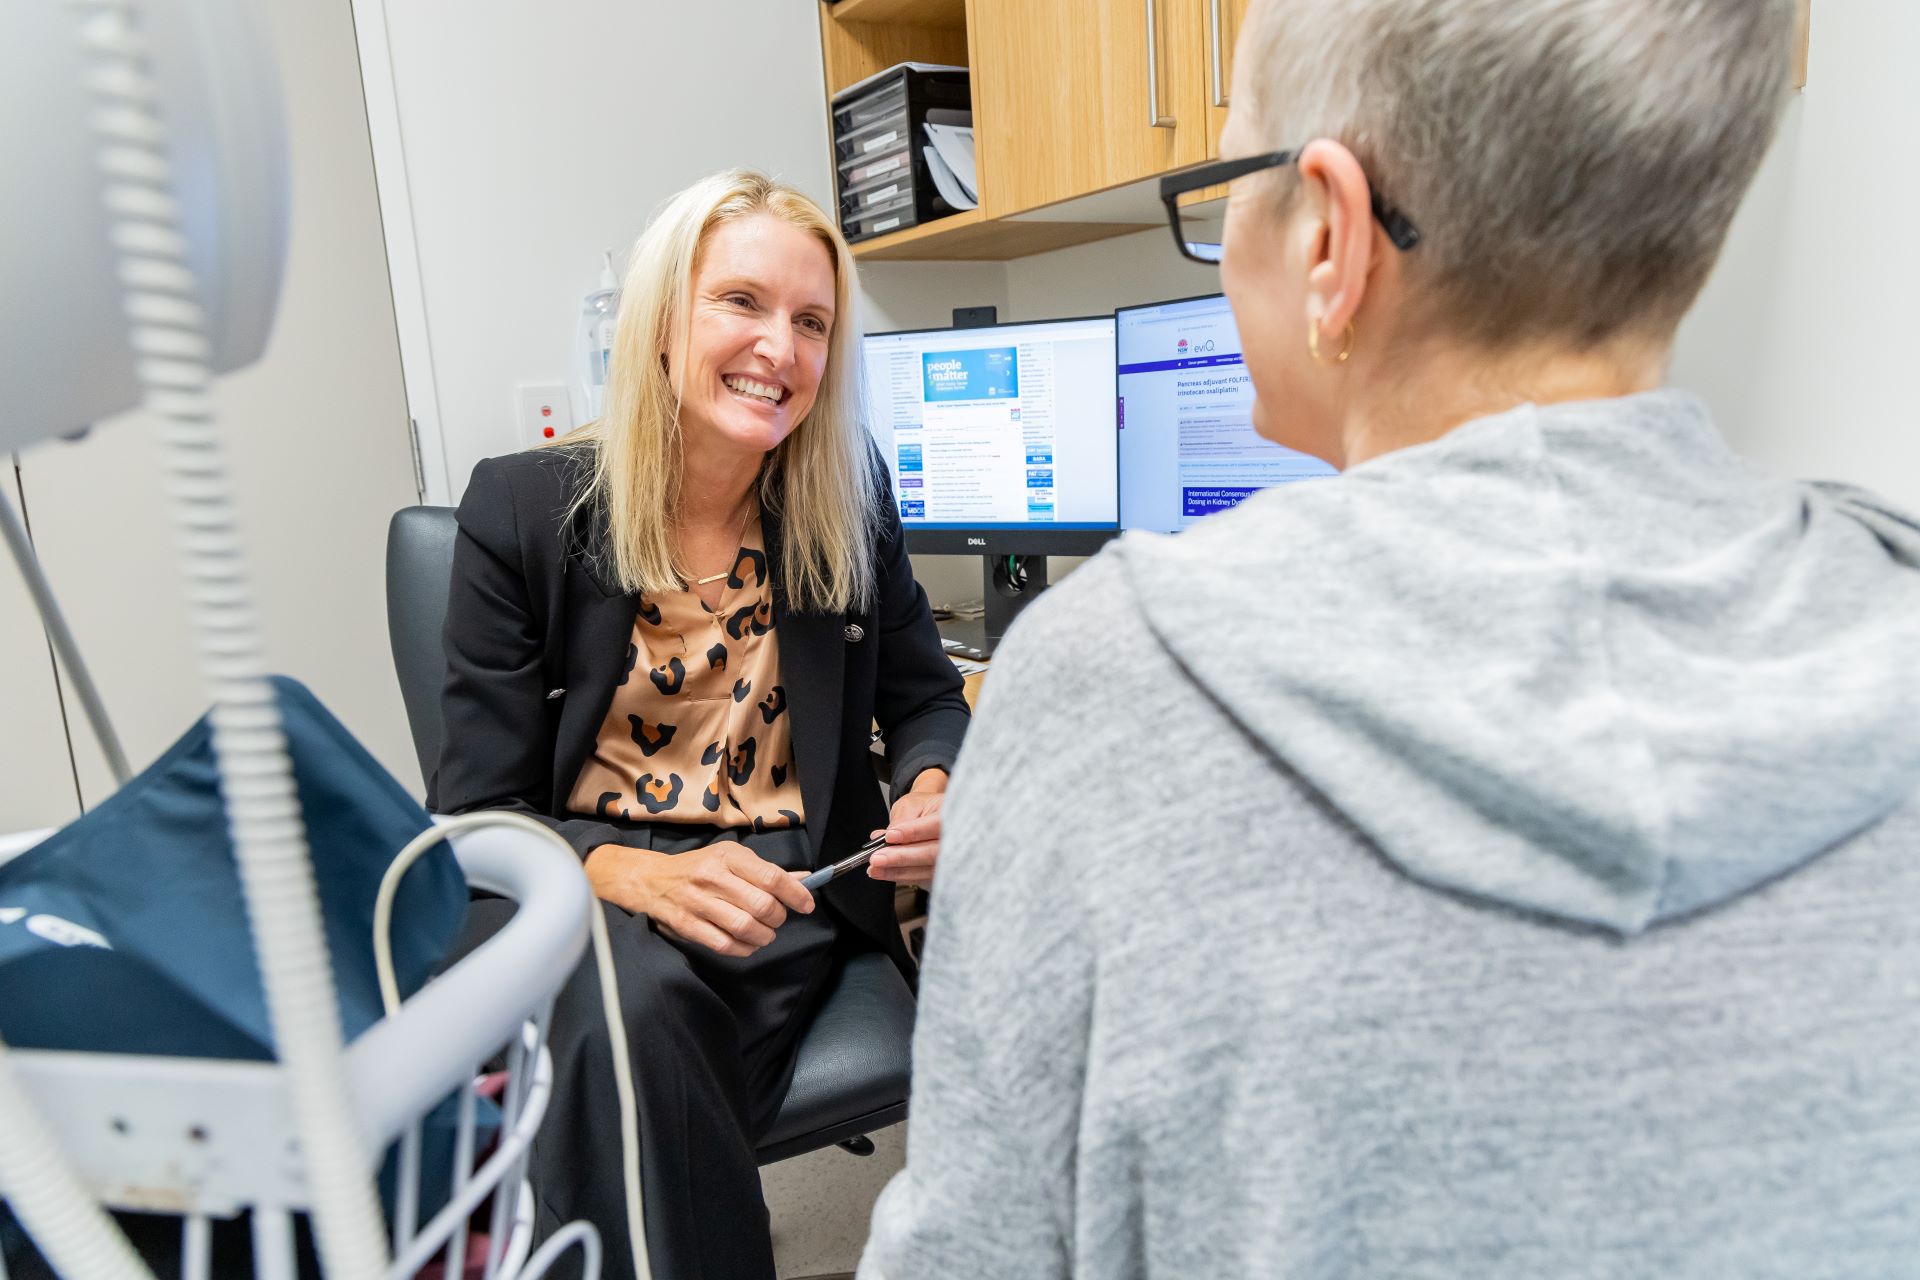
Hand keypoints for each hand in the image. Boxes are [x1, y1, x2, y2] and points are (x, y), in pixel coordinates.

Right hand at [584, 839, 814, 957]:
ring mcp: (698, 903)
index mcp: (727, 856)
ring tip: (765, 934)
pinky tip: (748, 944)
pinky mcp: (687, 926)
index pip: (771, 876)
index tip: (807, 904)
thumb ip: (765, 870)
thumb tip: (804, 880)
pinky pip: (725, 944)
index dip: (795, 894)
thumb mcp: (730, 857)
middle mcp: (712, 877)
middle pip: (761, 905)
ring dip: (764, 936)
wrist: (650, 880)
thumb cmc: (698, 867)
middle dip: (779, 917)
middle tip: (778, 919)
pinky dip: (744, 948)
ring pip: (745, 927)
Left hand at [869, 770, 947, 888]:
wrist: (934, 815)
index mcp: (954, 813)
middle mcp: (961, 838)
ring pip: (929, 870)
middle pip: (933, 853)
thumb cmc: (925, 807)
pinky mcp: (946, 872)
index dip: (914, 832)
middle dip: (902, 857)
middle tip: (877, 858)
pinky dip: (905, 877)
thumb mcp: (911, 804)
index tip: (890, 836)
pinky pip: (926, 878)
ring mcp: (956, 858)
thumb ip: (901, 821)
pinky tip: (888, 874)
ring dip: (899, 872)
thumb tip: (886, 838)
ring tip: (876, 869)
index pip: (936, 824)